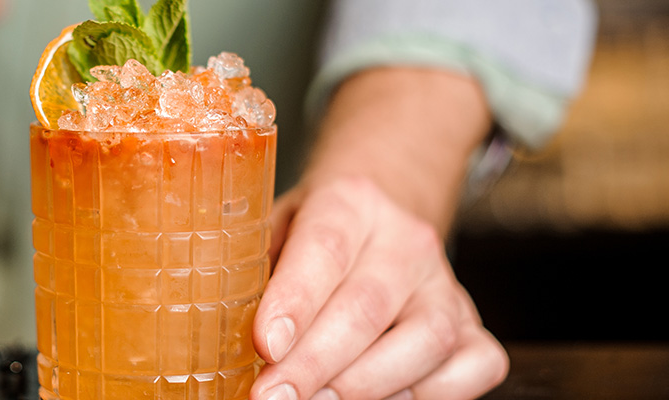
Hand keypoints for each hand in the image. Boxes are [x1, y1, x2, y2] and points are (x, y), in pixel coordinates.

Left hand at [250, 176, 507, 399]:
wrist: (379, 223)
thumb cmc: (310, 241)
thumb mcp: (273, 233)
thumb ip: (253, 274)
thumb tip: (215, 335)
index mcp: (350, 201)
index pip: (325, 248)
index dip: (296, 300)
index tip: (266, 345)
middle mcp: (407, 239)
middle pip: (367, 306)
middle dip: (315, 363)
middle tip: (271, 396)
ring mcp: (446, 284)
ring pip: (426, 341)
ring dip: (364, 385)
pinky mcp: (475, 326)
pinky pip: (470, 368)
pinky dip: (426, 396)